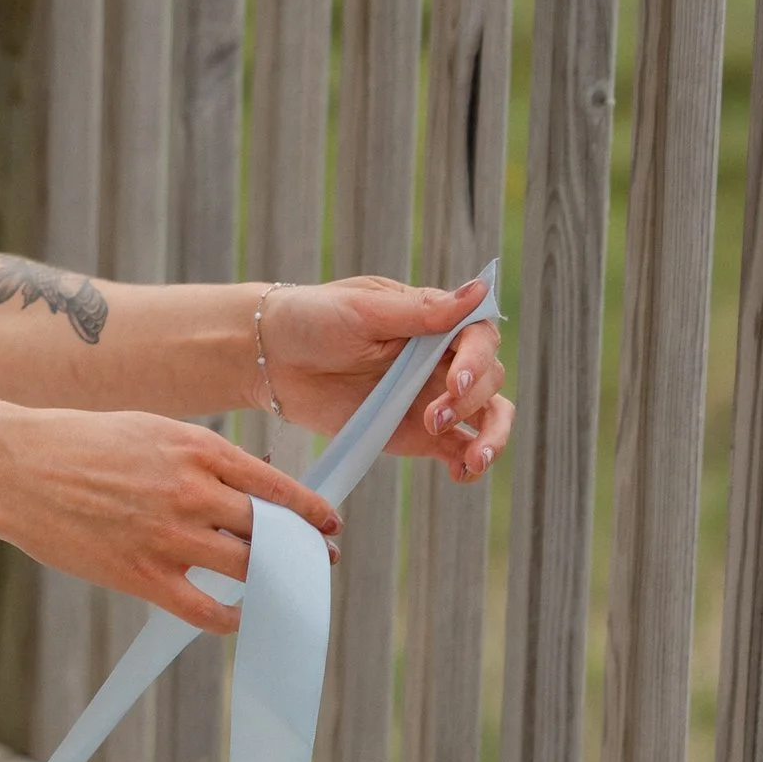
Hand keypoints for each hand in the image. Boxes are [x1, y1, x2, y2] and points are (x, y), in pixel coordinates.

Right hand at [3, 409, 341, 634]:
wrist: (17, 466)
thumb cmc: (81, 443)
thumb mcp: (151, 429)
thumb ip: (204, 455)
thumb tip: (257, 474)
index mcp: (198, 449)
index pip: (277, 488)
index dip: (311, 512)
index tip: (329, 526)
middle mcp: (192, 492)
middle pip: (272, 532)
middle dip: (303, 551)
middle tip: (318, 563)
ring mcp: (169, 536)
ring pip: (247, 570)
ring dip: (273, 583)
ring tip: (284, 590)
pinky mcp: (141, 574)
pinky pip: (206, 609)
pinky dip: (231, 616)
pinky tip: (238, 615)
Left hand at [261, 275, 509, 483]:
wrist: (270, 359)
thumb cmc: (313, 319)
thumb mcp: (363, 310)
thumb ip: (422, 311)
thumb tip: (481, 289)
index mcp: (433, 320)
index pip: (480, 336)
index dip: (478, 359)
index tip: (455, 379)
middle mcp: (441, 358)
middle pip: (489, 378)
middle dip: (471, 400)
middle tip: (435, 416)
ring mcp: (432, 397)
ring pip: (488, 415)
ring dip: (492, 435)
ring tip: (476, 458)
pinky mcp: (417, 433)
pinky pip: (457, 449)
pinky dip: (469, 463)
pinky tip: (462, 472)